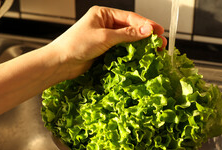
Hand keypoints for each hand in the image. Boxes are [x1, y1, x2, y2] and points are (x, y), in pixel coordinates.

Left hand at [47, 6, 166, 80]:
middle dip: (146, 35)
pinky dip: (132, 54)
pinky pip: (122, 50)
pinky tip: (141, 57)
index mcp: (103, 14)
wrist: (60, 63)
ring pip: (128, 40)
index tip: (159, 31)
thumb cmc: (75, 45)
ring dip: (141, 46)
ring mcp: (105, 38)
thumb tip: (147, 31)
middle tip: (160, 43)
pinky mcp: (105, 51)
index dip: (146, 24)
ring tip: (155, 51)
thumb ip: (127, 35)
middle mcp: (105, 24)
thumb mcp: (104, 37)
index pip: (130, 18)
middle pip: (131, 28)